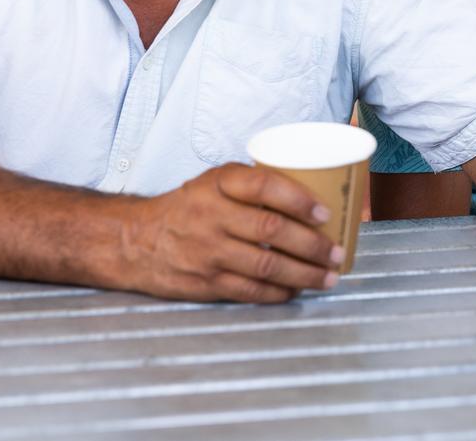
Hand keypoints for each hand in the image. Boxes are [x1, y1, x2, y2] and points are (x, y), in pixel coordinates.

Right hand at [122, 163, 343, 302]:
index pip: (263, 185)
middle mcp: (212, 215)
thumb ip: (250, 185)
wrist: (138, 240)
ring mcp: (209, 252)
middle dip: (312, 244)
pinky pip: (251, 290)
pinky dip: (279, 292)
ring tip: (328, 276)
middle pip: (271, 229)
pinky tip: (296, 290)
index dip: (298, 199)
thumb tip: (306, 193)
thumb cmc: (187, 207)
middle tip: (337, 252)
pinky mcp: (207, 283)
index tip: (324, 213)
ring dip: (304, 274)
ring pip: (266, 265)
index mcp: (217, 184)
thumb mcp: (212, 182)